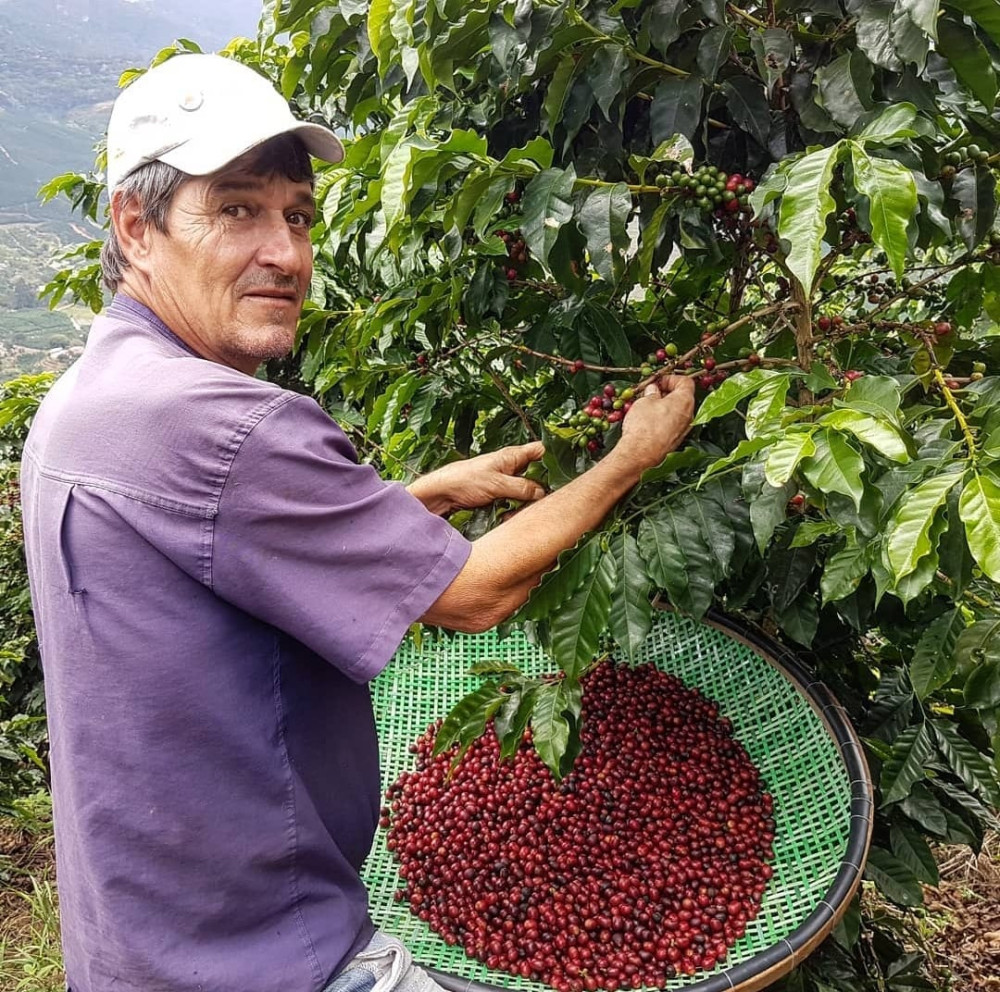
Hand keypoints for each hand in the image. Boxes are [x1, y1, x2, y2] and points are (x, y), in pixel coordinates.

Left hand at [407, 442, 546, 514]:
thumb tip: (542, 492)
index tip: (564, 472)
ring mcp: (504, 479)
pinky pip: (514, 500)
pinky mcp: (497, 493)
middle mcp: (510, 466)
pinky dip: (515, 507)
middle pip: (536, 473)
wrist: (441, 492)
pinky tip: (511, 514)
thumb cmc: (465, 480)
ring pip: (525, 489)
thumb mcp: (498, 485)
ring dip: (526, 500)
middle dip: (541, 486)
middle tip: (545, 500)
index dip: (552, 458)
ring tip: (524, 509)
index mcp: (512, 456)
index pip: (540, 451)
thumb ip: (522, 488)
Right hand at [613, 375, 694, 474]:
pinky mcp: (676, 441)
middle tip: (651, 394)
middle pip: (682, 397)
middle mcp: (689, 415)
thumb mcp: (644, 401)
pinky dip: (663, 420)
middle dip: (667, 393)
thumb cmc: (644, 426)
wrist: (640, 455)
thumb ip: (652, 393)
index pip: (685, 381)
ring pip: (677, 412)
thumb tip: (653, 390)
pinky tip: (649, 422)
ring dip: (665, 407)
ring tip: (647, 408)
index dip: (670, 378)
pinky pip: (672, 425)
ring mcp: (684, 430)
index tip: (657, 382)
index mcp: (685, 401)